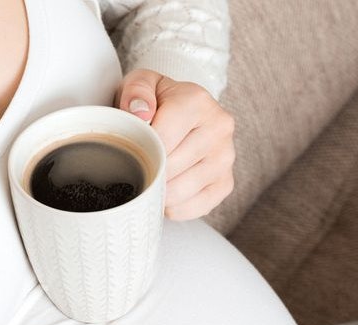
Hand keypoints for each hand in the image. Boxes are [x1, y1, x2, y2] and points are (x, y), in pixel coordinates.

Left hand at [114, 68, 235, 220]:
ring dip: (159, 192)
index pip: (163, 138)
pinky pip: (193, 208)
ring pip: (181, 191)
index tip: (131, 148)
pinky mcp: (226, 183)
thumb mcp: (142, 84)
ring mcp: (225, 158)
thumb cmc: (158, 102)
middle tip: (138, 164)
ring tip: (151, 177)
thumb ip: (136, 92)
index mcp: (198, 101)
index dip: (141, 150)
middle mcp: (219, 128)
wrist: (184, 113)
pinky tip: (166, 191)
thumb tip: (140, 114)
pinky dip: (174, 206)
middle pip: (171, 167)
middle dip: (149, 171)